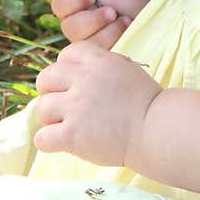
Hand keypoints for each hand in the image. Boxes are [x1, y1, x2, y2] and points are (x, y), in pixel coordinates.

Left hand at [33, 40, 159, 166]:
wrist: (158, 130)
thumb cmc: (148, 103)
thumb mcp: (127, 70)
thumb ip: (102, 66)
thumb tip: (82, 69)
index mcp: (97, 61)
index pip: (65, 55)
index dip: (66, 70)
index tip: (75, 84)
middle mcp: (83, 80)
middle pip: (45, 79)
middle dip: (51, 92)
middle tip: (64, 106)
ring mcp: (76, 107)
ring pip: (41, 108)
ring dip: (52, 119)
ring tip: (68, 127)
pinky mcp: (72, 135)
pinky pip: (42, 137)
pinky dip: (50, 142)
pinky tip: (63, 144)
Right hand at [50, 0, 155, 48]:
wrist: (157, 11)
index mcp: (78, 5)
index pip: (58, 4)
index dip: (71, 1)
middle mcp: (79, 25)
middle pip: (68, 26)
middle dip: (91, 18)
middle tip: (111, 10)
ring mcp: (90, 43)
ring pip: (83, 41)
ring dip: (105, 29)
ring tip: (123, 20)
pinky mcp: (102, 55)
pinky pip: (97, 52)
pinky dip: (112, 39)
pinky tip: (126, 31)